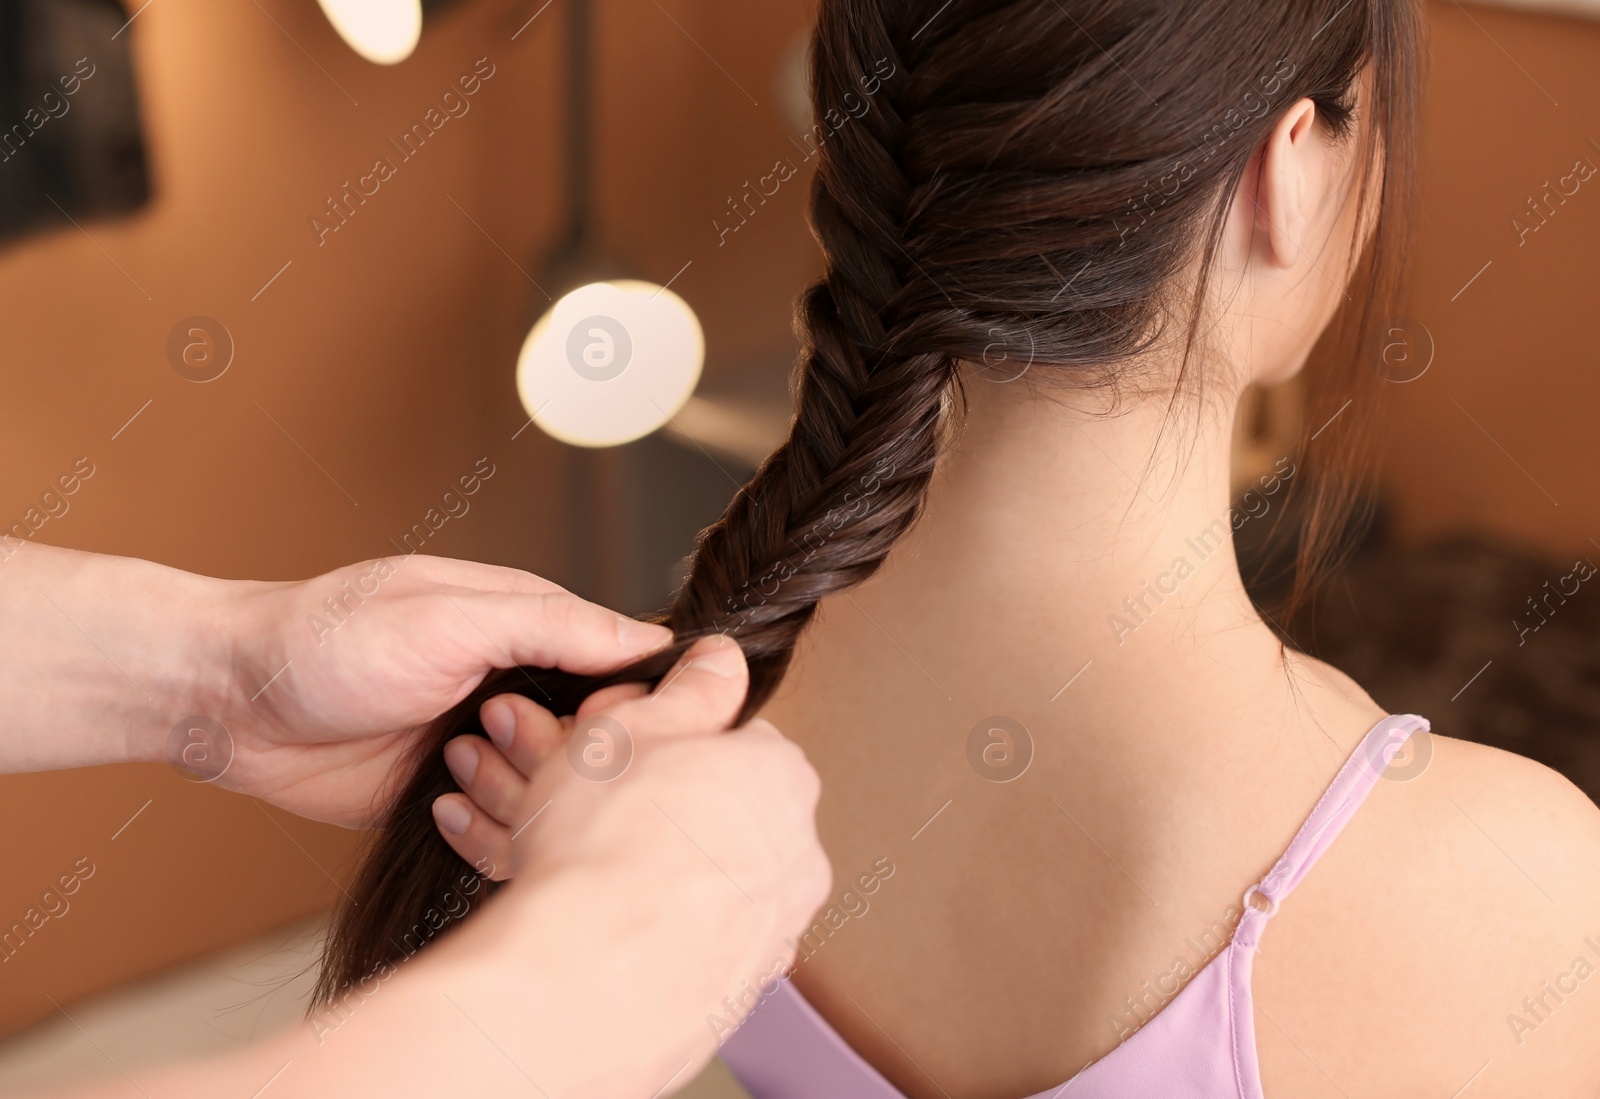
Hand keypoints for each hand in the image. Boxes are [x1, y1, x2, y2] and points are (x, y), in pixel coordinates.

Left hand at [211, 555, 671, 825]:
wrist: (229, 704)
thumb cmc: (329, 640)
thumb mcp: (450, 617)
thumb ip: (552, 624)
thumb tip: (652, 638)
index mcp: (525, 626)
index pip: (621, 665)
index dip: (626, 702)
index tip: (605, 723)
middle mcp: (514, 686)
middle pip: (597, 738)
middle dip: (572, 755)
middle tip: (515, 745)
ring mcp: (483, 746)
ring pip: (556, 792)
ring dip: (524, 795)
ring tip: (459, 767)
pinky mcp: (451, 800)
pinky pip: (504, 829)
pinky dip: (494, 834)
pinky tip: (453, 813)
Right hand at [411, 634, 831, 1097]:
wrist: (580, 981)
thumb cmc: (599, 846)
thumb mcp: (631, 727)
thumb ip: (689, 689)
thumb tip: (720, 659)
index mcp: (780, 777)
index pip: (733, 741)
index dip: (666, 745)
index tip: (621, 762)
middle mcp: (797, 856)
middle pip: (723, 814)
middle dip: (662, 811)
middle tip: (590, 819)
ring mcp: (773, 931)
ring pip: (708, 884)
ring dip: (655, 875)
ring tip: (585, 878)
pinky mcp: (741, 994)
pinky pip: (696, 948)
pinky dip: (658, 938)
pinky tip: (608, 932)